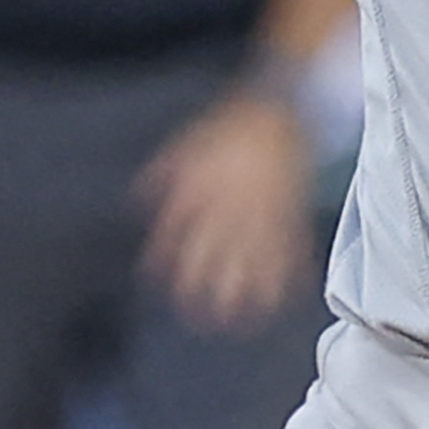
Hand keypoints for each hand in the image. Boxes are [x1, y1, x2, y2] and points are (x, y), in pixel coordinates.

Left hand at [136, 85, 313, 333]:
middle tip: (199, 318)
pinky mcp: (290, 211)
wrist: (280, 105)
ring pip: (253, 263)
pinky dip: (291, 275)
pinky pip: (291, 249)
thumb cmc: (233, 127)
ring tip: (242, 323)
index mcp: (204, 191)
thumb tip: (137, 197)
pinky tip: (288, 296)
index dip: (164, 259)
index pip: (177, 233)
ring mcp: (262, 212)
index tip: (156, 279)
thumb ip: (163, 172)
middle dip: (204, 291)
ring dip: (247, 295)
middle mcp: (232, 208)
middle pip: (214, 257)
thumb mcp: (189, 144)